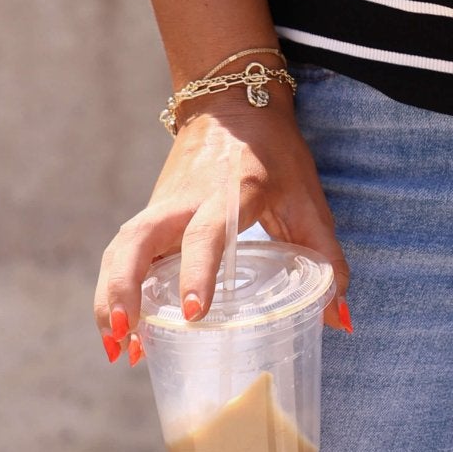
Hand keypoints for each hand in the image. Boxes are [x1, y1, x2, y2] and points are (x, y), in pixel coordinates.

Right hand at [92, 93, 351, 364]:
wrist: (233, 102)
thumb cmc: (276, 153)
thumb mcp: (308, 199)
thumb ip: (327, 257)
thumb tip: (341, 321)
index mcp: (231, 191)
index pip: (207, 232)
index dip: (198, 271)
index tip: (194, 312)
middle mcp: (186, 199)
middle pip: (138, 241)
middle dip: (124, 289)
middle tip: (127, 338)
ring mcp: (162, 204)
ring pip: (121, 248)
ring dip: (111, 296)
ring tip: (116, 349)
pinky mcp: (151, 212)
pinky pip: (124, 252)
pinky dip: (115, 290)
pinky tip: (123, 332)